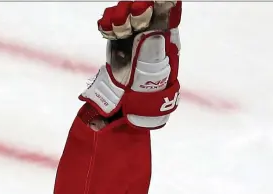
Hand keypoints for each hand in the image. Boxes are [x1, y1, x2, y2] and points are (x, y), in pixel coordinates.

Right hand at [80, 1, 181, 129]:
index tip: (149, 4)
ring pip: (124, 11)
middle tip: (131, 20)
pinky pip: (109, 22)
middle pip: (142, 6)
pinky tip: (108, 33)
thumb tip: (154, 33)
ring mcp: (132, 32)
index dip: (159, 3)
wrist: (128, 104)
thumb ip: (154, 52)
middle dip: (135, 9)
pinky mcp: (116, 38)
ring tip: (119, 30)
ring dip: (119, 17)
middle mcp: (149, 30)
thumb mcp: (155, 73)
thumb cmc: (148, 92)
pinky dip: (106, 24)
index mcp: (166, 36)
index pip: (166, 10)